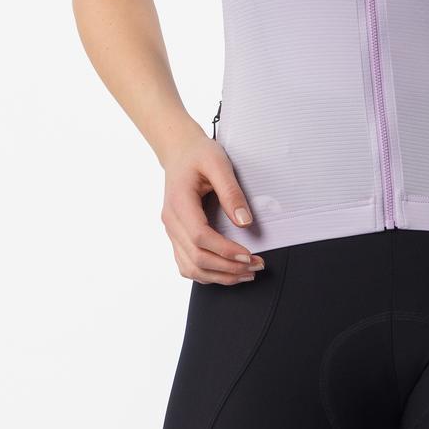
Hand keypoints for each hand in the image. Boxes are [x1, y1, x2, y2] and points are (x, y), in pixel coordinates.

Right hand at [158, 124, 264, 284]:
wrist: (179, 151)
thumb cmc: (198, 154)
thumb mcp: (218, 163)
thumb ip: (231, 192)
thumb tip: (244, 223)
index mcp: (179, 203)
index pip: (200, 237)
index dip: (225, 251)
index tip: (249, 255)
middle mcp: (171, 222)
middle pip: (196, 258)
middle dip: (228, 268)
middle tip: (256, 266)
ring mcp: (172, 231)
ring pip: (190, 267)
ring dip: (219, 277)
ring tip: (246, 274)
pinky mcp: (177, 236)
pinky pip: (187, 264)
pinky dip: (207, 274)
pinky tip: (227, 273)